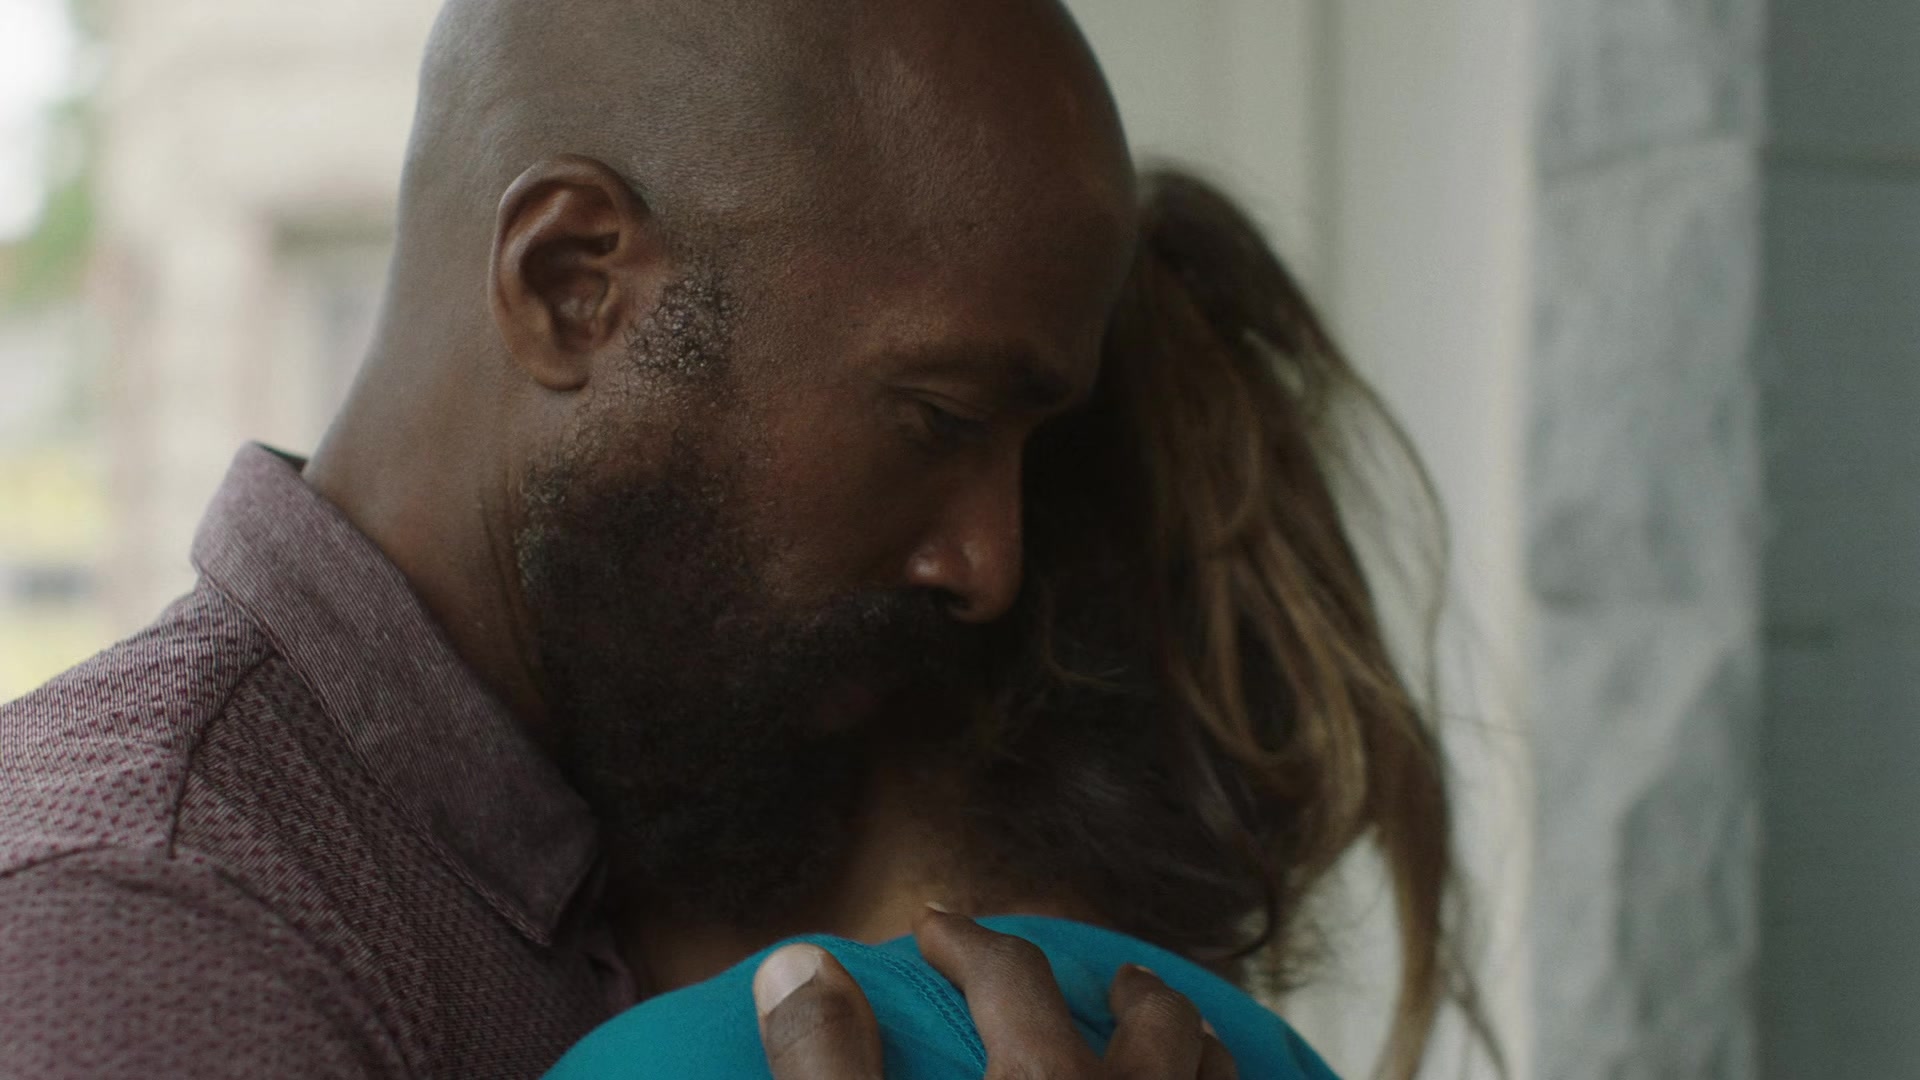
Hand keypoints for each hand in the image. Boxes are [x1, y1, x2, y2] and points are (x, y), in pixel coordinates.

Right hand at [752, 908, 1237, 1078]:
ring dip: (1198, 1048)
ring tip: (1183, 1036)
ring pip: (1216, 1077)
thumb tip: (800, 957)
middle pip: (1152, 1019)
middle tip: (1114, 977)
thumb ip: (828, 1065)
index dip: (968, 942)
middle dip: (1126, 987)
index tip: (936, 931)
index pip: (1008, 975)